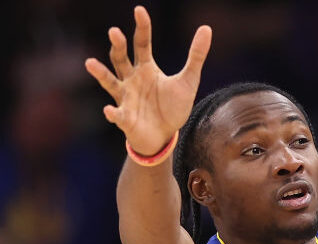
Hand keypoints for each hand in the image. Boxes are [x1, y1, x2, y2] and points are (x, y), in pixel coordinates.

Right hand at [84, 6, 210, 153]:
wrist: (165, 136)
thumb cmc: (172, 106)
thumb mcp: (189, 80)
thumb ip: (196, 56)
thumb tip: (206, 28)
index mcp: (146, 68)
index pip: (142, 43)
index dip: (142, 28)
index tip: (139, 10)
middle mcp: (131, 79)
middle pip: (121, 59)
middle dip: (118, 46)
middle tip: (114, 32)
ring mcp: (125, 98)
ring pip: (110, 82)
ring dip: (101, 73)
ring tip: (90, 63)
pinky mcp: (125, 119)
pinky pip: (117, 115)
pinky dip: (113, 113)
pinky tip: (110, 111)